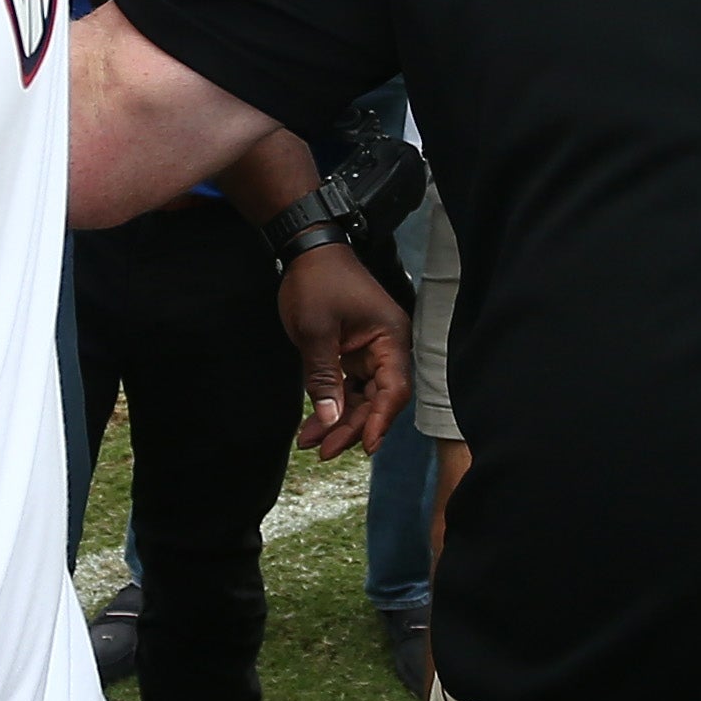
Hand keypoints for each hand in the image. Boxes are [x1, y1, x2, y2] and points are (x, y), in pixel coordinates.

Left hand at [279, 246, 407, 454]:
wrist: (306, 250)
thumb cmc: (317, 282)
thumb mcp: (316, 331)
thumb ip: (324, 378)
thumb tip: (330, 420)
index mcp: (390, 337)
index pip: (394, 388)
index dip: (381, 420)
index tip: (366, 446)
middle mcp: (387, 347)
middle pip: (377, 399)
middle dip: (351, 427)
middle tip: (325, 450)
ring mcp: (370, 351)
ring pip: (361, 397)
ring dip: (338, 421)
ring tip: (311, 443)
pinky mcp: (352, 353)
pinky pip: (348, 387)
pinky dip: (332, 404)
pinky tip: (314, 425)